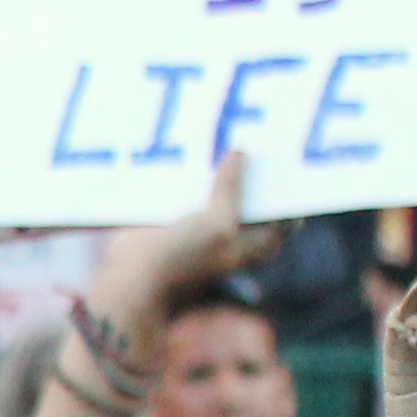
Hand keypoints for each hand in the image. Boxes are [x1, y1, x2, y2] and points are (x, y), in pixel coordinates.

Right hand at [88, 150, 278, 346]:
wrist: (130, 279)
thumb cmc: (182, 260)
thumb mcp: (217, 224)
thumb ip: (230, 190)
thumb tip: (240, 154)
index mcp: (248, 245)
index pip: (278, 217)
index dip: (283, 192)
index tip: (285, 162)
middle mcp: (227, 236)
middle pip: (246, 199)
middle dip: (247, 174)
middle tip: (252, 140)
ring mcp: (199, 229)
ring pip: (214, 193)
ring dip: (215, 172)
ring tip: (221, 137)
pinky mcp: (170, 220)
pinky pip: (185, 193)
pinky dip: (187, 177)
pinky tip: (187, 152)